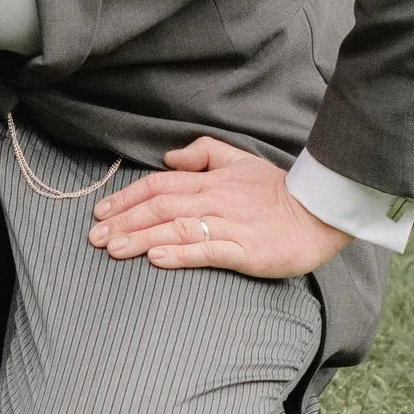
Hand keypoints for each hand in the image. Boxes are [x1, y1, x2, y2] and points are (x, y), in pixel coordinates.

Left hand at [90, 132, 345, 278]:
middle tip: (94, 237)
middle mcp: (215, 200)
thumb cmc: (277, 191)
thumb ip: (203, 153)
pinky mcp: (245, 250)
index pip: (159, 185)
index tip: (101, 212)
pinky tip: (156, 259)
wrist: (320, 213)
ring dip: (141, 239)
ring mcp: (230, 225)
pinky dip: (179, 254)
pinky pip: (207, 250)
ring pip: (176, 228)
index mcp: (210, 180)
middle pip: (160, 207)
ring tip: (113, 250)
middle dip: (123, 221)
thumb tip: (168, 157)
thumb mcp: (240, 160)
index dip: (127, 198)